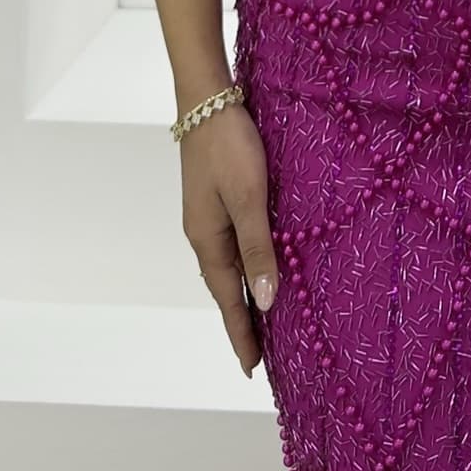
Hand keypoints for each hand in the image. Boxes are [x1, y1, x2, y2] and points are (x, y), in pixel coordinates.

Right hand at [179, 100, 279, 380]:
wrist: (207, 100)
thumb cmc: (230, 146)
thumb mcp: (249, 198)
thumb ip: (258, 248)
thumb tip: (267, 300)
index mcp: (207, 241)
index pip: (229, 301)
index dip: (242, 334)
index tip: (253, 370)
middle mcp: (204, 235)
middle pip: (226, 290)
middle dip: (243, 323)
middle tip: (261, 357)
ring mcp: (208, 218)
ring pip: (229, 269)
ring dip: (245, 296)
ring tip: (263, 322)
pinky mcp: (216, 201)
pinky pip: (232, 247)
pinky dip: (245, 267)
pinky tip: (258, 268)